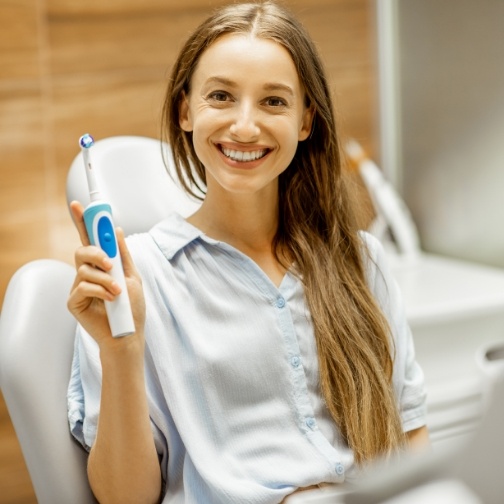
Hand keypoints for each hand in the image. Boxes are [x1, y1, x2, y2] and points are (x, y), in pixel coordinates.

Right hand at [67, 201, 145, 348]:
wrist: (129, 334)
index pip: (90, 239)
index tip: (78, 205)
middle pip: (82, 250)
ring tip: (119, 292)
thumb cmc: (132, 308)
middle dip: (96, 252)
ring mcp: (79, 287)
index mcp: (102, 265)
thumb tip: (116, 229)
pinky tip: (111, 300)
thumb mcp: (132, 277)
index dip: (83, 221)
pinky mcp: (74, 302)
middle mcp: (87, 273)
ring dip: (106, 279)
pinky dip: (101, 291)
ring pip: (84, 269)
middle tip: (110, 264)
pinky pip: (83, 286)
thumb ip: (122, 255)